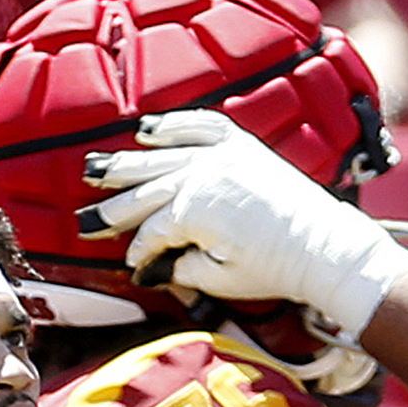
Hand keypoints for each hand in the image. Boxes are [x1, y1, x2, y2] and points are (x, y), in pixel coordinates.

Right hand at [78, 111, 407, 337]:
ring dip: (126, 163)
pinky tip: (146, 130)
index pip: (152, 230)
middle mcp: (203, 175)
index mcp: (195, 210)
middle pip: (146, 190)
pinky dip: (172, 126)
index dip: (140, 250)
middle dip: (114, 207)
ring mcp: (222, 155)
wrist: (322, 245)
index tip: (135, 266)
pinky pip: (199, 126)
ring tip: (94, 167)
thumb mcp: (221, 280)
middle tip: (85, 219)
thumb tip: (156, 268)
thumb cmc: (276, 268)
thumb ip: (182, 268)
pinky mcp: (240, 145)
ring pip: (162, 156)